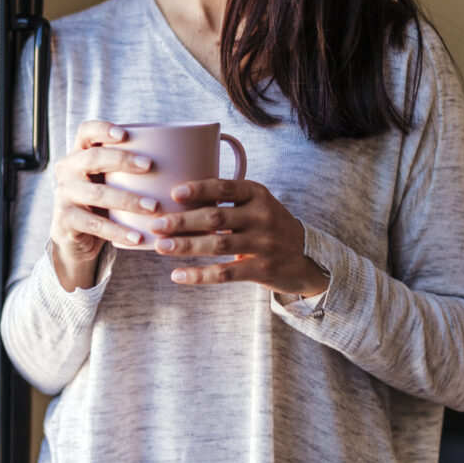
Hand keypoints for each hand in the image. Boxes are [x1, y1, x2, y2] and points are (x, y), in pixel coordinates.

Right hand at [50, 120, 158, 290]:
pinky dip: (118, 232)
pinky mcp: (65, 220)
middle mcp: (68, 169)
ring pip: (97, 193)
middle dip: (122, 160)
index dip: (103, 129)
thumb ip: (133, 169)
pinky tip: (137, 237)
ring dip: (127, 200)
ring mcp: (63, 194)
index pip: (86, 131)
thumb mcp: (113, 181)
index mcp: (80, 152)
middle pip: (93, 158)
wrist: (77, 238)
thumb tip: (185, 158)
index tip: (125, 134)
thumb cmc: (105, 202)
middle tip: (150, 166)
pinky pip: (94, 225)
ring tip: (153, 207)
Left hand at [149, 178, 328, 297]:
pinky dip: (199, 275)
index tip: (174, 193)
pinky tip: (178, 275)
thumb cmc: (269, 226)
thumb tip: (178, 196)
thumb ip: (228, 199)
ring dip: (185, 246)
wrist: (307, 257)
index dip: (199, 189)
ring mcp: (263, 244)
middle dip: (182, 221)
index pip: (225, 187)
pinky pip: (224, 273)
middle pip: (215, 217)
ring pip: (217, 245)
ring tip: (160, 246)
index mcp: (258, 194)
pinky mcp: (262, 269)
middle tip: (156, 224)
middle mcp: (262, 216)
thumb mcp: (257, 204)